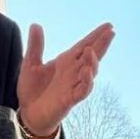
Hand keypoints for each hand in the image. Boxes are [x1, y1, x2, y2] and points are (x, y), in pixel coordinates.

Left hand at [17, 22, 114, 136]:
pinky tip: (86, 71)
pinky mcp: (70, 99)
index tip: (108, 26)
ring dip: (92, 61)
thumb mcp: (30, 64)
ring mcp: (73, 85)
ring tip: (90, 50)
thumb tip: (35, 24)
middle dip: (102, 44)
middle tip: (111, 32)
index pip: (84, 46)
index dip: (96, 36)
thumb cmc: (32, 90)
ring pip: (90, 72)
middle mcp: (73, 72)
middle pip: (92, 56)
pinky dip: (86, 82)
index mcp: (65, 62)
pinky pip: (82, 90)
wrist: (28, 113)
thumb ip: (35, 46)